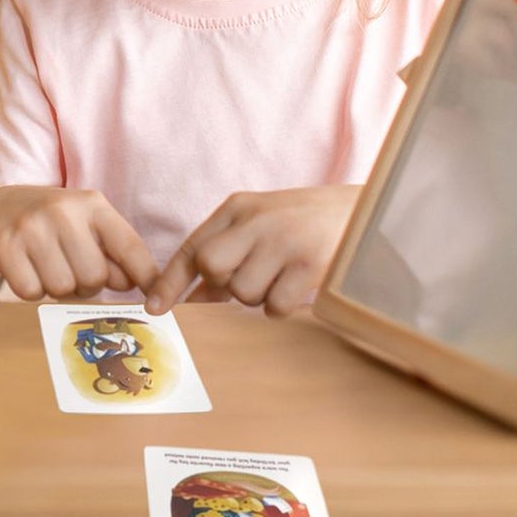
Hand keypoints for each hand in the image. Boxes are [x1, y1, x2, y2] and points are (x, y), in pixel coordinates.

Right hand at [0, 186, 158, 301]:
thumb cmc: (54, 224)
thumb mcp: (87, 226)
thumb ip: (115, 255)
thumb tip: (142, 290)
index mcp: (92, 204)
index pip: (130, 248)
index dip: (146, 280)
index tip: (155, 304)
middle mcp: (63, 209)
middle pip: (94, 279)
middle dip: (84, 285)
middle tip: (69, 269)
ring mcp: (31, 226)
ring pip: (61, 289)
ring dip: (56, 289)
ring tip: (47, 266)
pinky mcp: (5, 244)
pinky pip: (31, 292)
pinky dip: (30, 290)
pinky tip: (25, 268)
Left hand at [146, 185, 359, 317]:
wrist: (361, 212)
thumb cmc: (300, 222)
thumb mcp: (257, 224)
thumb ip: (225, 252)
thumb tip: (192, 298)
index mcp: (237, 208)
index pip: (192, 247)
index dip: (170, 281)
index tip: (155, 308)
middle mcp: (256, 221)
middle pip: (212, 268)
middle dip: (222, 284)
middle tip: (248, 277)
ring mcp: (283, 242)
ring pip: (244, 293)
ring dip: (258, 296)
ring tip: (280, 275)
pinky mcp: (310, 265)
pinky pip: (275, 306)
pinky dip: (281, 306)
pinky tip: (296, 286)